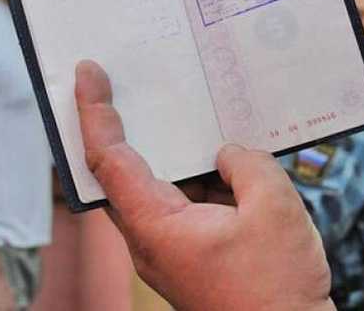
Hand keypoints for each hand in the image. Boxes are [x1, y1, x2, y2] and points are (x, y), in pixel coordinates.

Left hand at [75, 60, 334, 310]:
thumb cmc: (276, 290)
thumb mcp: (274, 209)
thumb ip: (246, 165)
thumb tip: (226, 153)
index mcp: (156, 225)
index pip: (108, 159)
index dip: (94, 113)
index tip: (87, 74)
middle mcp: (151, 236)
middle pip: (119, 170)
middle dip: (118, 124)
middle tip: (120, 82)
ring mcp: (169, 243)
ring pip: (157, 183)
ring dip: (170, 150)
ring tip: (186, 111)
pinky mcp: (189, 248)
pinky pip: (183, 199)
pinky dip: (197, 174)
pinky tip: (221, 156)